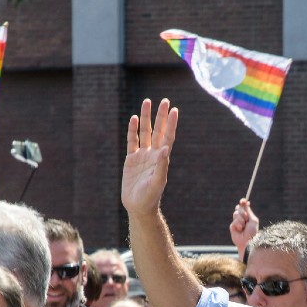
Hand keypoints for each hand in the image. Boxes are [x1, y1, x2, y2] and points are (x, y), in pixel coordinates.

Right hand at [122, 99, 178, 217]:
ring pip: (144, 132)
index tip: (174, 110)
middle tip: (164, 101)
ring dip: (146, 118)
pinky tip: (134, 118)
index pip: (168, 136)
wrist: (138, 206)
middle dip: (160, 116)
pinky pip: (132, 141)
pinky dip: (132, 130)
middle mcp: (153, 154)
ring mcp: (142, 156)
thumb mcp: (158, 181)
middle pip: (158, 130)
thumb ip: (161, 165)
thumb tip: (166, 148)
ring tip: (146, 102)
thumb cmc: (150, 196)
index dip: (171, 123)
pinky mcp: (131, 160)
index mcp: (162, 158)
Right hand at [230, 199, 259, 255]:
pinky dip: (238, 225)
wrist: (247, 241)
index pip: (244, 207)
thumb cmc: (252, 232)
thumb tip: (246, 202)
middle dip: (242, 212)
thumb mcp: (253, 220)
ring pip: (236, 214)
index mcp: (248, 216)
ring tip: (244, 227)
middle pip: (239, 209)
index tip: (243, 200)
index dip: (243, 203)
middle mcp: (242, 218)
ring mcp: (236, 222)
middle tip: (246, 219)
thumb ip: (249, 211)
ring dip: (241, 220)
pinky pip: (234, 221)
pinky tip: (240, 230)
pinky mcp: (232, 227)